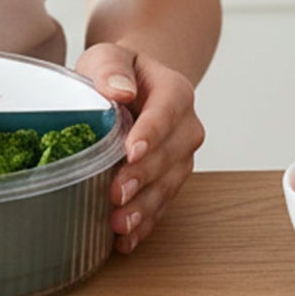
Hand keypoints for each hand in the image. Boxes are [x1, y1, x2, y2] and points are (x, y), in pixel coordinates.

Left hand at [74, 42, 203, 253]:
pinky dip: (145, 222)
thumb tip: (120, 90)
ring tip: (120, 224)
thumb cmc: (117, 71)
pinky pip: (162, 202)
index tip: (131, 152)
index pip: (166, 113)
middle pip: (170, 155)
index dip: (150, 134)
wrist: (130, 85)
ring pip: (169, 185)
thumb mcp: (108, 56)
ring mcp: (181, 156)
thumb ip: (112, 68)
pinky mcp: (170, 179)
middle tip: (116, 193)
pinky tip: (126, 239)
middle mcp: (186, 127)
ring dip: (145, 208)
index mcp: (175, 91)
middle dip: (143, 177)